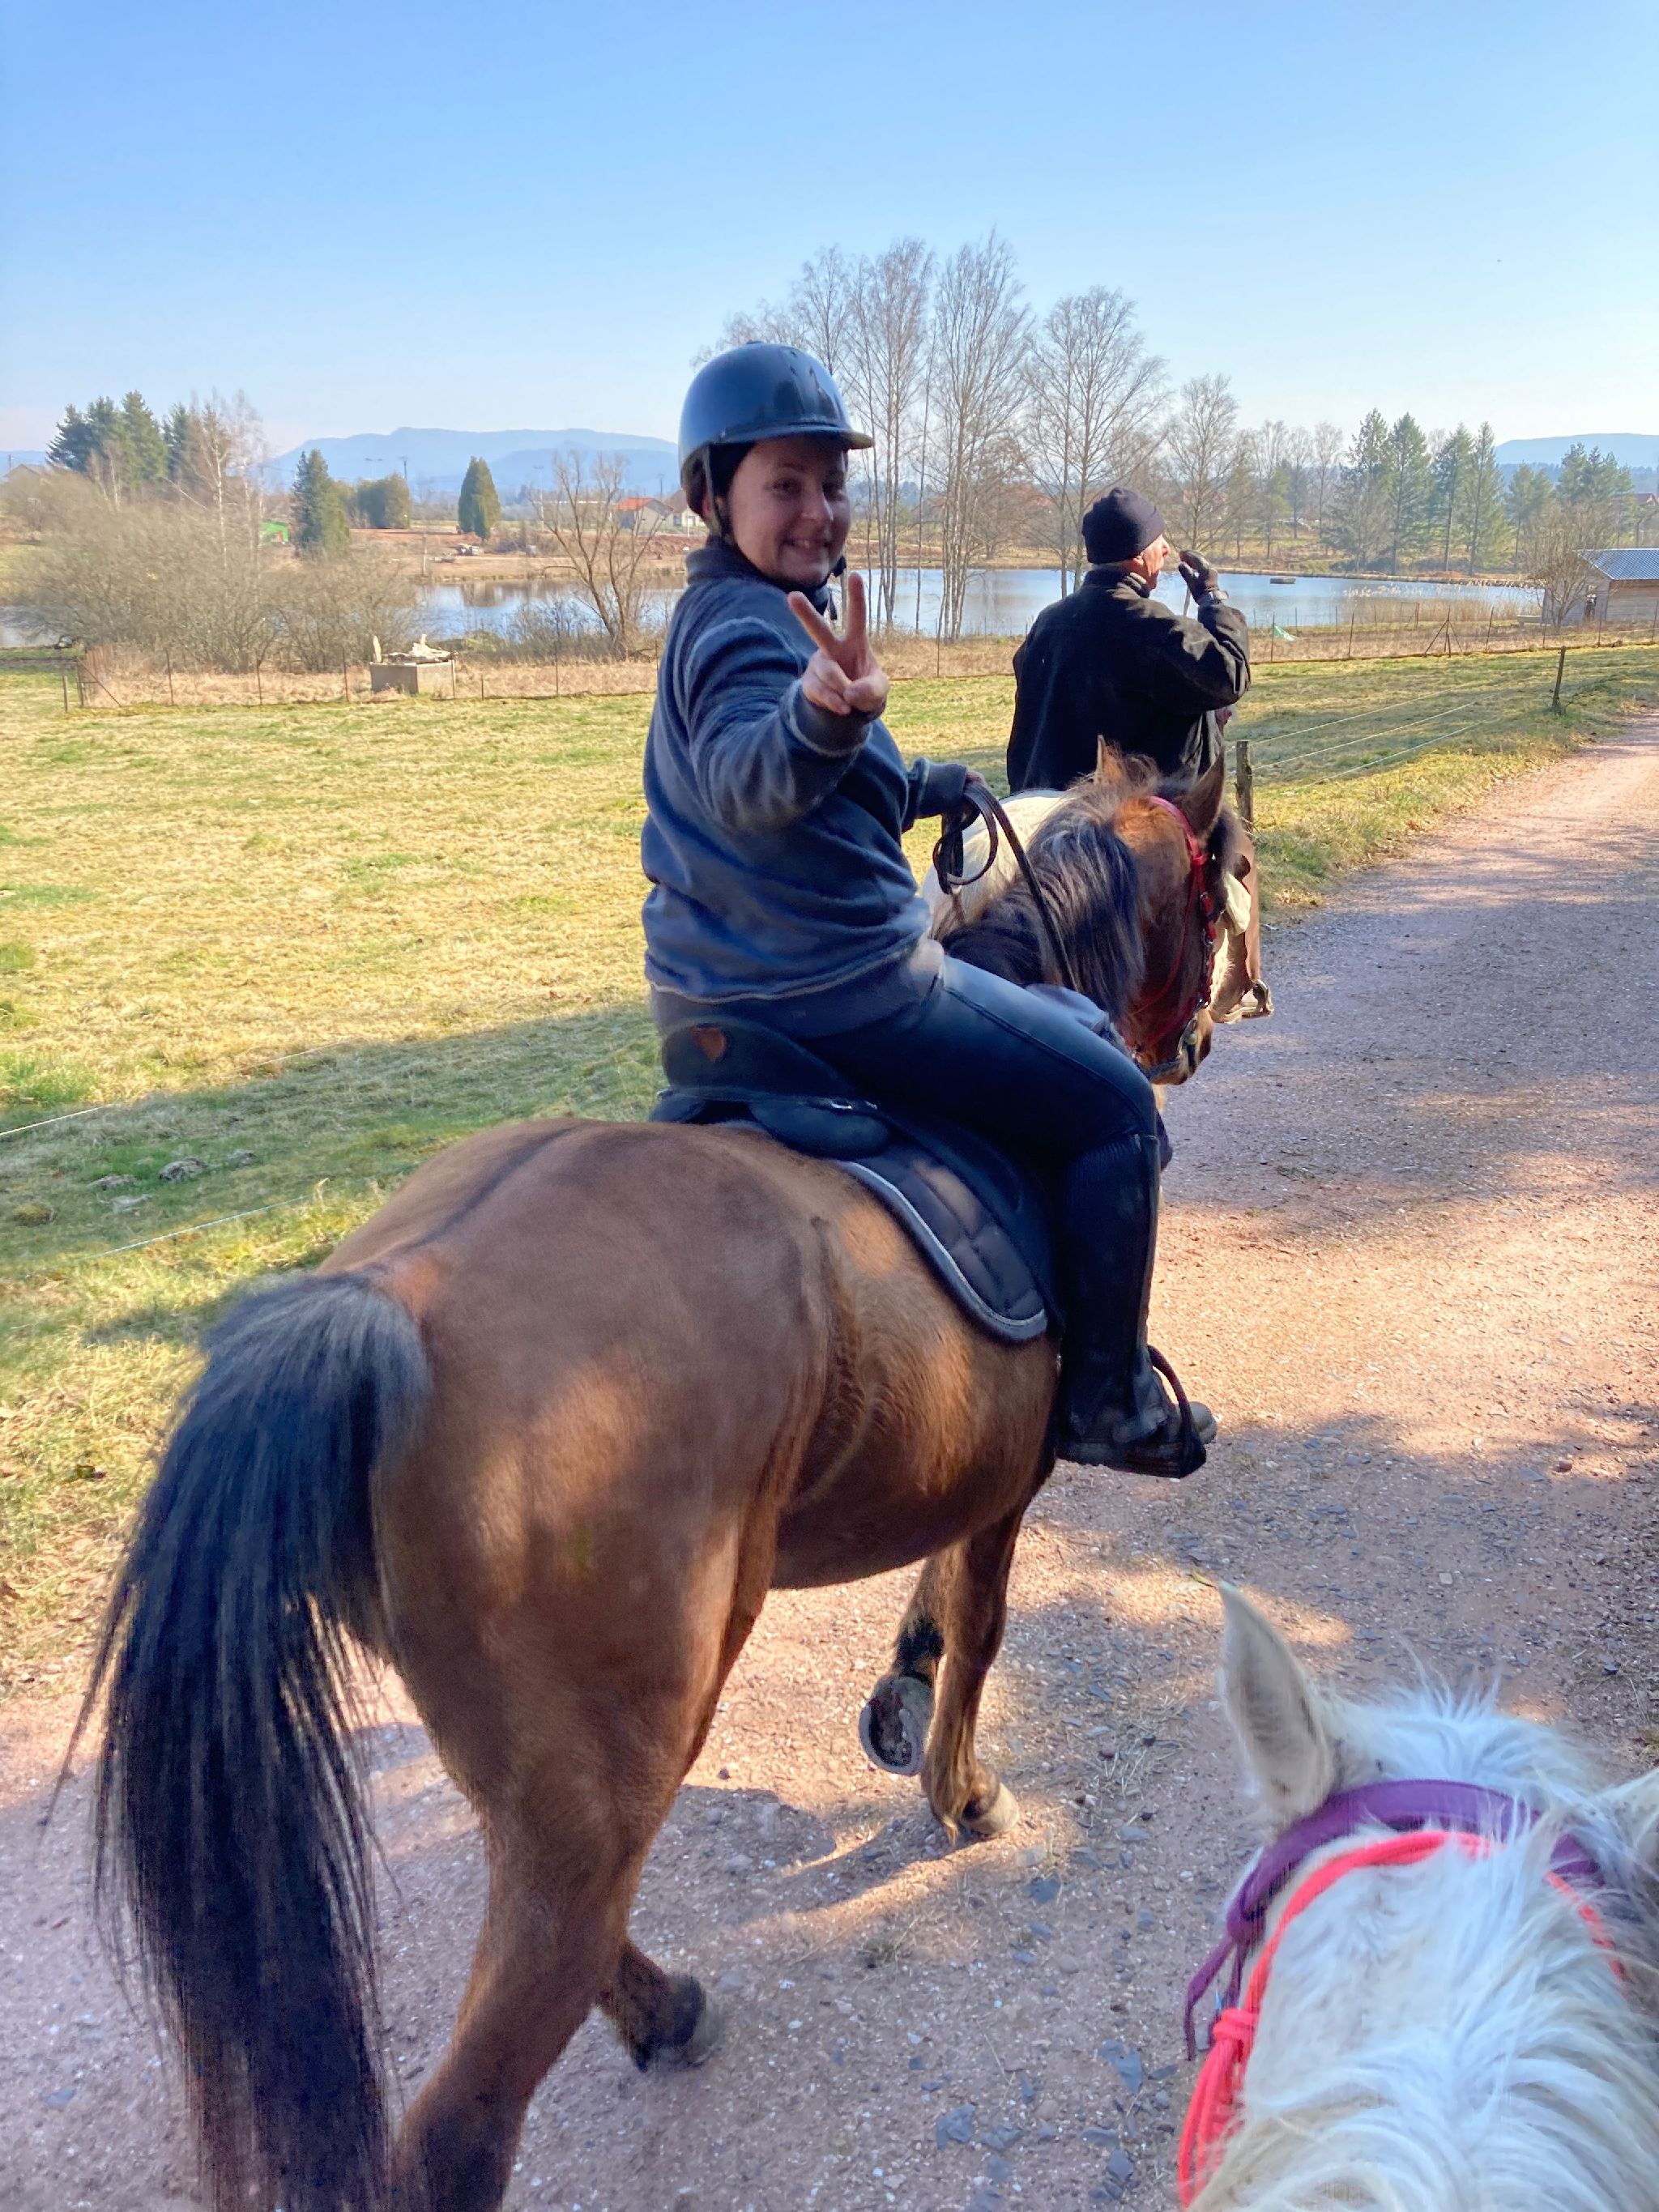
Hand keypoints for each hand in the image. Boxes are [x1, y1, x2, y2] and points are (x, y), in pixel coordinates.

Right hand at [788, 571, 889, 718]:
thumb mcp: (879, 691)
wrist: (848, 711)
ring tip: (850, 701)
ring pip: (829, 672)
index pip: (857, 617)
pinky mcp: (809, 683)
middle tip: (792, 596)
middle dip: (805, 613)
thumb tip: (849, 693)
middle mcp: (832, 648)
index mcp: (854, 642)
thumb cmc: (866, 690)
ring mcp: (818, 664)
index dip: (857, 597)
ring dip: (844, 689)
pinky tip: (843, 708)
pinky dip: (835, 702)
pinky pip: (821, 691)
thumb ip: (871, 690)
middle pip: (818, 629)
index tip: (855, 575)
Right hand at [1178, 549, 1220, 598]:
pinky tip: (1192, 566)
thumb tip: (1180, 564)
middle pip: (1200, 557)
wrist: (1211, 601)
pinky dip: (1196, 563)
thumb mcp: (1191, 583)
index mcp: (1205, 568)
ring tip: (1185, 559)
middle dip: (1191, 555)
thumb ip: (1186, 573)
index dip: (1188, 555)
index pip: (1196, 558)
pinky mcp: (1211, 574)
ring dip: (1193, 559)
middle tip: (1182, 555)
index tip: (1181, 553)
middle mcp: (1209, 567)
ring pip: (1201, 561)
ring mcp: (1211, 571)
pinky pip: (1203, 565)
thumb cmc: (1200, 593)